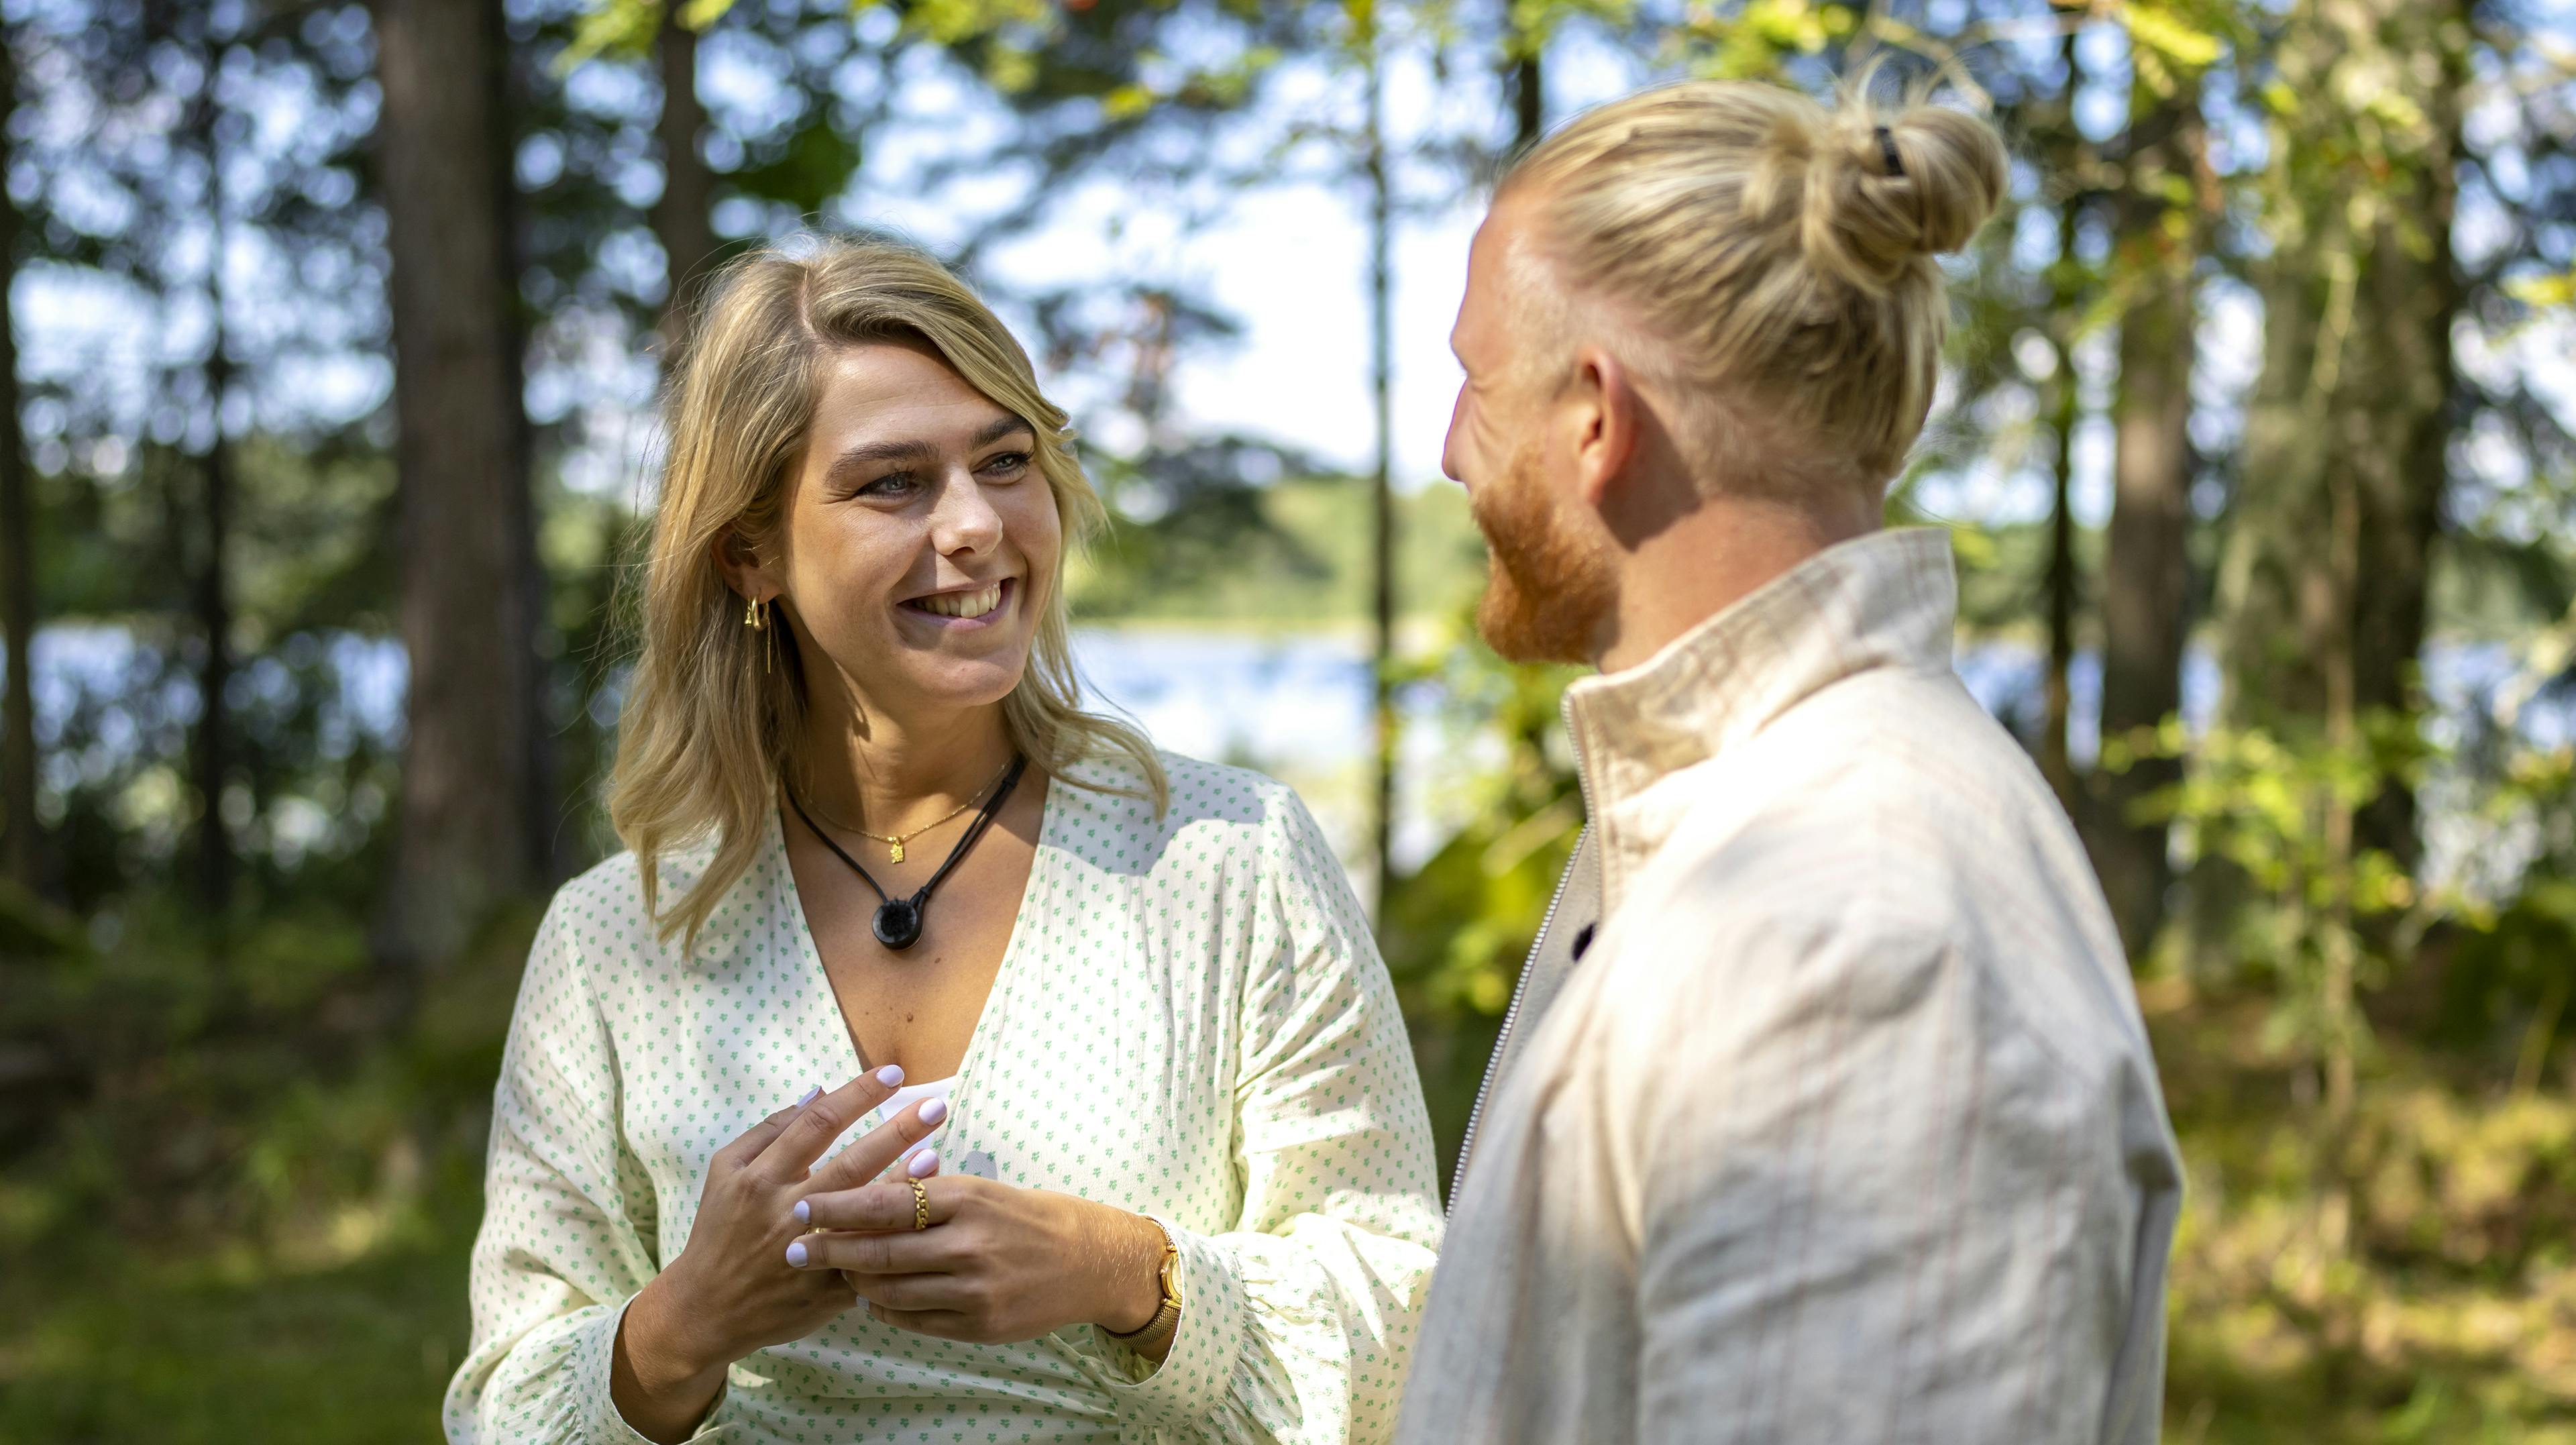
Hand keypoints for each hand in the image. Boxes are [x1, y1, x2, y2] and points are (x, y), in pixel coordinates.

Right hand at [610, 1070, 950, 1442]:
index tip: (893, 1074)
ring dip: (902, 1183)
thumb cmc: (718, 1231)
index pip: (817, 1123)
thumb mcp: (725, 1171)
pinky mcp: (826, 1289)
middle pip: (850, 1163)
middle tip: (937, 1105)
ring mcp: (809, 1252)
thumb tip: (816, 1092)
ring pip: (863, 1214)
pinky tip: (924, 1222)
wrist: (707, 1310)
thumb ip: (769, 1130)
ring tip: (937, 1156)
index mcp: (762, 1177)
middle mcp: (786, 1211)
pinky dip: (895, 1240)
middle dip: (896, 1132)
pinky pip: (868, 1261)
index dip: (858, 1095)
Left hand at [787, 1174, 1169, 1349]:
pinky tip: (875, 1299)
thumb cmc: (1027, 1217)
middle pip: (880, 1251)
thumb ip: (929, 1193)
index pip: (886, 1202)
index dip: (837, 1207)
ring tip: (836, 1272)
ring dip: (855, 1282)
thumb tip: (867, 1191)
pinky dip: (886, 1310)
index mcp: (967, 1199)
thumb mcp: (981, 1190)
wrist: (1088, 1262)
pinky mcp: (979, 1326)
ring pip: (890, 1291)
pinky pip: (914, 1321)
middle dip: (828, 1251)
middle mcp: (969, 1245)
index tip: (801, 1207)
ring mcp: (974, 1290)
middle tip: (791, 1250)